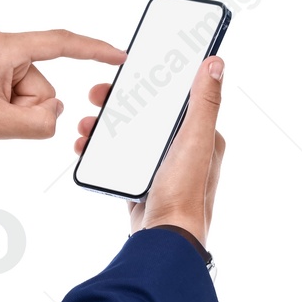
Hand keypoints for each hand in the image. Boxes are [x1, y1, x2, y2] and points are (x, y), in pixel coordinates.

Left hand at [0, 29, 125, 162]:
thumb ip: (39, 122)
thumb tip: (54, 115)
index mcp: (5, 48)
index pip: (62, 44)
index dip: (96, 50)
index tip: (121, 56)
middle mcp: (0, 48)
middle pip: (43, 85)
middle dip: (26, 111)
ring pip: (28, 98)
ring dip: (9, 118)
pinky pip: (10, 101)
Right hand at [73, 55, 226, 247]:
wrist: (165, 238)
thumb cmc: (184, 191)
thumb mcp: (195, 139)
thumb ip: (204, 102)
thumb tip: (215, 64)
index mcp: (199, 136)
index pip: (172, 99)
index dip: (148, 84)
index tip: (124, 76)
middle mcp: (182, 150)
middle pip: (145, 115)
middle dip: (117, 105)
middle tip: (96, 98)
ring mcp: (160, 167)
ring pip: (128, 136)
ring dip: (104, 127)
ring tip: (86, 127)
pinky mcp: (141, 183)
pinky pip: (117, 159)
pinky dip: (100, 151)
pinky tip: (86, 148)